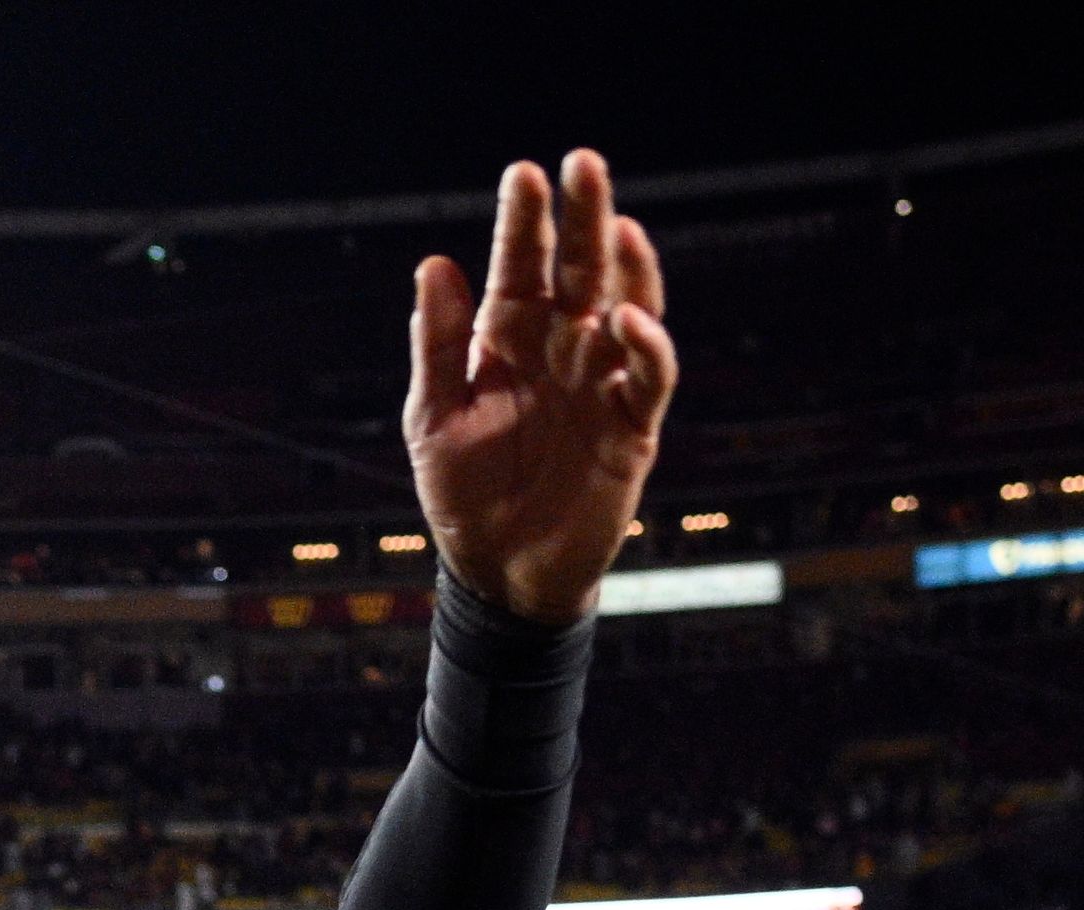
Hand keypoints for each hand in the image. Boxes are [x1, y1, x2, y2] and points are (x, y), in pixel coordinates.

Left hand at [405, 152, 678, 624]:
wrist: (499, 569)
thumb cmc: (463, 491)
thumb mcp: (433, 418)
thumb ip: (436, 345)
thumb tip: (434, 264)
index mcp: (508, 338)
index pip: (521, 265)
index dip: (524, 222)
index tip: (524, 174)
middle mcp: (561, 347)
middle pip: (580, 270)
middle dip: (584, 218)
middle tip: (584, 164)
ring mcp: (601, 382)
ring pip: (626, 308)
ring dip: (627, 268)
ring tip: (617, 226)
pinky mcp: (632, 426)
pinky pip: (649, 378)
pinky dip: (646, 348)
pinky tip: (627, 321)